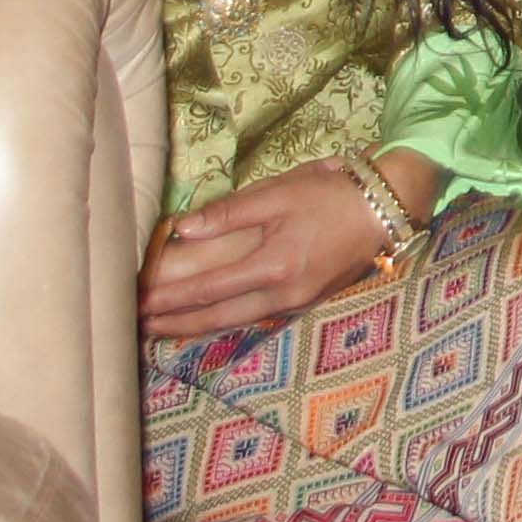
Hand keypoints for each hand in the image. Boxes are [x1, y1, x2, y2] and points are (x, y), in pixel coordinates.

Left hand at [142, 156, 423, 337]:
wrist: (387, 209)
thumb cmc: (332, 193)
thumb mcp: (280, 192)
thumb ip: (230, 212)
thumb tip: (182, 229)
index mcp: (273, 267)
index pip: (207, 289)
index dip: (169, 299)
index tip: (135, 304)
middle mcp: (282, 295)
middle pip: (216, 317)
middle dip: (173, 324)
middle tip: (134, 328)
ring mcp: (295, 303)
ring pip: (234, 322)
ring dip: (194, 327)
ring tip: (160, 330)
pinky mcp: (305, 301)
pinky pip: (253, 318)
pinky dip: (223, 321)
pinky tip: (208, 321)